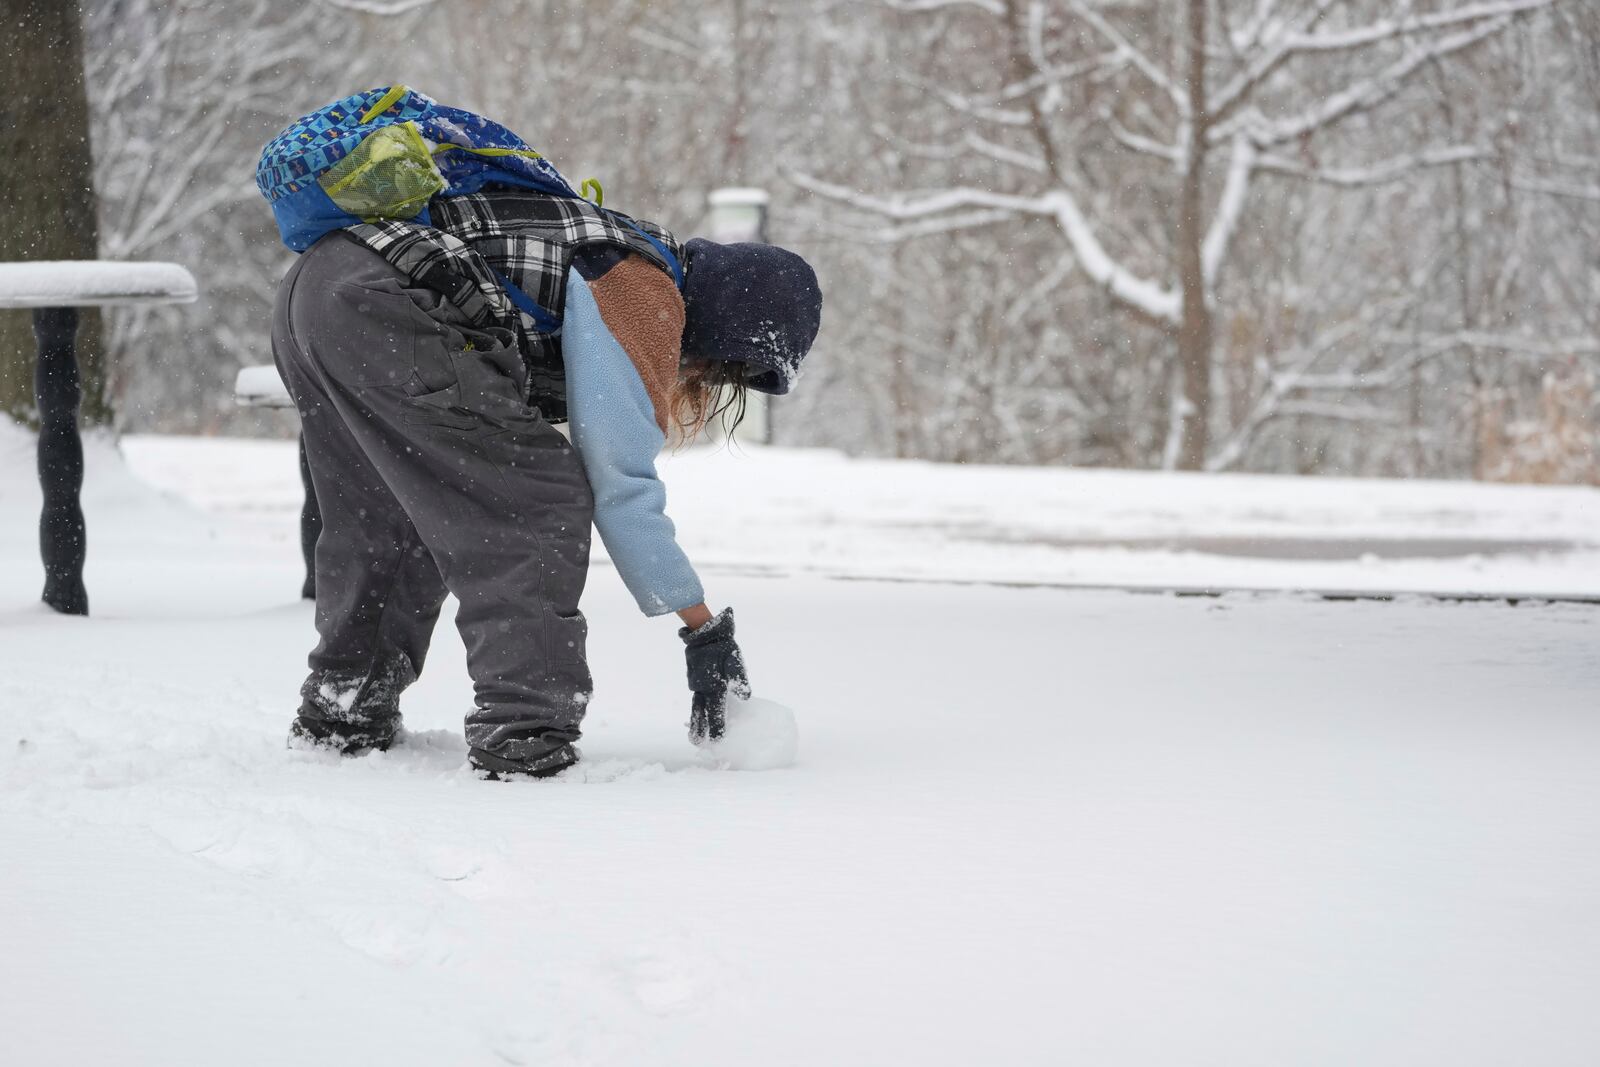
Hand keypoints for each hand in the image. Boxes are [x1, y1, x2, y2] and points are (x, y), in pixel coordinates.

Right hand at [678, 607, 750, 743]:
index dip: (717, 727)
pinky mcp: (694, 680)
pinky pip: (695, 698)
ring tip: (694, 736)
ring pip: (695, 707)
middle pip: (700, 713)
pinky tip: (697, 716)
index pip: (716, 711)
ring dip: (695, 721)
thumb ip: (740, 678)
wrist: (704, 633)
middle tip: (697, 744)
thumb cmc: (723, 646)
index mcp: (714, 685)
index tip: (717, 741)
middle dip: (700, 729)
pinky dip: (695, 709)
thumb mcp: (735, 660)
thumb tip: (746, 696)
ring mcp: (695, 684)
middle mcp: (702, 688)